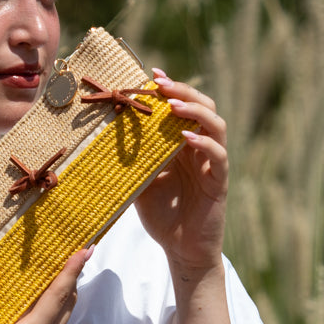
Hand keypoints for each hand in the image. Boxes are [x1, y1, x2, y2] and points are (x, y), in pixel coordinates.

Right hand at [0, 248, 90, 323]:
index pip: (58, 295)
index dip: (72, 270)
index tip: (85, 250)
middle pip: (67, 302)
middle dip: (74, 275)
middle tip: (76, 250)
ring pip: (63, 313)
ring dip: (66, 289)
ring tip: (64, 265)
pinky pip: (55, 321)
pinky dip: (56, 302)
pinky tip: (45, 291)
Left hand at [135, 68, 228, 274]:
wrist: (181, 250)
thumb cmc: (162, 215)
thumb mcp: (139, 182)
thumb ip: (132, 160)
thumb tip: (105, 137)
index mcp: (183, 143)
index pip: (183, 106)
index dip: (172, 88)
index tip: (153, 74)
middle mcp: (200, 148)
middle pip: (203, 106)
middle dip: (183, 91)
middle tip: (161, 83)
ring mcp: (212, 163)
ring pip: (216, 125)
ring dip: (195, 111)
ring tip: (173, 105)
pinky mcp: (219, 181)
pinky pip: (218, 156)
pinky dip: (205, 143)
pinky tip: (187, 138)